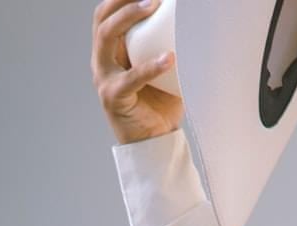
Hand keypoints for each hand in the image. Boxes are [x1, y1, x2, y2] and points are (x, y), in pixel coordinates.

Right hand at [92, 0, 183, 144]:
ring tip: (153, 7)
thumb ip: (167, 43)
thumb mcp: (162, 65)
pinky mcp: (112, 98)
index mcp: (111, 51)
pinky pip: (130, 78)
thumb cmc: (161, 100)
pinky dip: (150, 66)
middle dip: (123, 0)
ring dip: (128, 18)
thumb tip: (195, 16)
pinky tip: (169, 58)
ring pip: (106, 38)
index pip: (107, 14)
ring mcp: (104, 79)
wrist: (154, 140)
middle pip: (102, 19)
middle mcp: (102, 61)